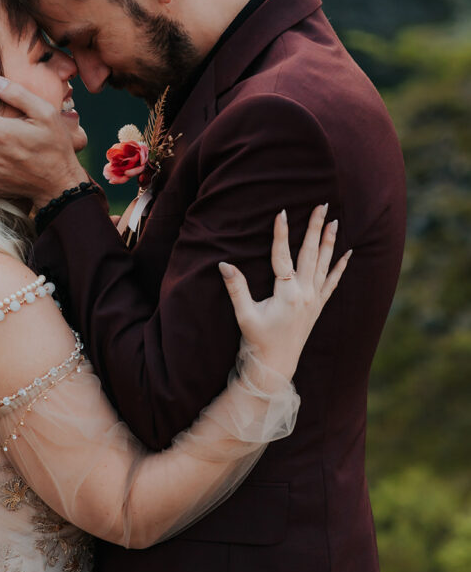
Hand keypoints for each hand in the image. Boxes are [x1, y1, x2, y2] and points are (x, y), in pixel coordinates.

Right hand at [218, 205, 350, 378]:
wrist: (276, 365)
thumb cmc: (258, 340)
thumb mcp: (244, 315)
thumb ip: (236, 288)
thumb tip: (224, 264)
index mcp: (286, 294)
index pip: (282, 256)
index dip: (281, 234)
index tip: (282, 212)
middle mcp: (304, 294)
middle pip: (310, 254)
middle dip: (315, 228)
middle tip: (322, 206)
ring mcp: (314, 300)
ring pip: (324, 264)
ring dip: (329, 242)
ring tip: (335, 221)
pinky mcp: (318, 306)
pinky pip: (332, 282)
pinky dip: (340, 267)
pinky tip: (347, 253)